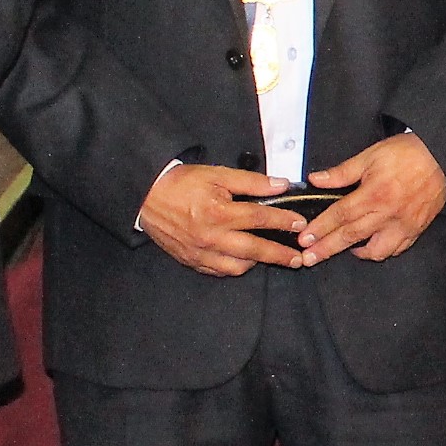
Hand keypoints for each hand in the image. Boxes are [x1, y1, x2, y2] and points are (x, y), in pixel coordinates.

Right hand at [140, 162, 307, 275]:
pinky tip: (243, 260)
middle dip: (280, 256)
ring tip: (270, 257)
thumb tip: (281, 186)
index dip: (283, 221)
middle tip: (299, 258)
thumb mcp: (217, 174)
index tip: (300, 223)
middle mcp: (210, 237)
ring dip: (256, 263)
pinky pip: (218, 271)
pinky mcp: (190, 261)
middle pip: (254, 251)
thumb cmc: (181, 183)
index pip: (260, 219)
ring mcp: (199, 253)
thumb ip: (251, 181)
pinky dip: (233, 267)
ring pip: (237, 267)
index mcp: (218, 213)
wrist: (145, 195)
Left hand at [299, 131, 445, 264]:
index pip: (340, 216)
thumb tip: (315, 180)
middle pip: (352, 236)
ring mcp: (403, 225)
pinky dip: (383, 251)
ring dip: (358, 254)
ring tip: (345, 251)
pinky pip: (398, 249)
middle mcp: (388, 214)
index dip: (320, 228)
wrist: (441, 157)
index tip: (305, 239)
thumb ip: (342, 172)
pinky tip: (373, 245)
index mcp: (374, 194)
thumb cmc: (406, 153)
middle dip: (327, 248)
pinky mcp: (416, 229)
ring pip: (377, 251)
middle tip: (309, 258)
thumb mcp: (370, 155)